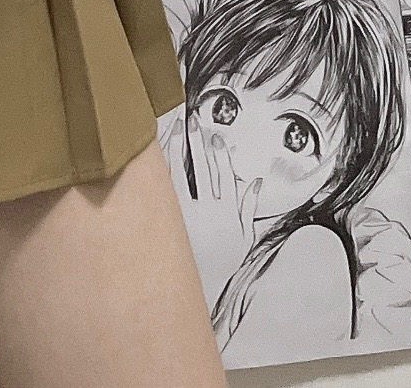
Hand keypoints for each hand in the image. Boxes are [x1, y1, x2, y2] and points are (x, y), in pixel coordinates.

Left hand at [168, 115, 261, 312]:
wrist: (207, 285)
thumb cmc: (226, 260)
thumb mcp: (244, 235)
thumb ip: (249, 207)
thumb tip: (255, 183)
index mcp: (227, 211)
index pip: (223, 176)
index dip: (220, 155)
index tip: (215, 137)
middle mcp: (208, 209)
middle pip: (203, 170)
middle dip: (198, 145)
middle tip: (193, 124)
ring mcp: (189, 213)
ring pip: (182, 174)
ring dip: (180, 151)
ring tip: (175, 130)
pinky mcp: (173, 219)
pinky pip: (166, 189)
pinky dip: (163, 171)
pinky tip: (155, 156)